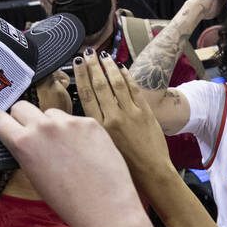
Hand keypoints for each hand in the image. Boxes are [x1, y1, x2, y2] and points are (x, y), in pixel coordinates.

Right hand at [0, 102, 137, 226]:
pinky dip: (77, 131)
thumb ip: (25, 151)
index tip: (1, 122)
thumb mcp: (34, 177)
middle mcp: (44, 127)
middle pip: (22, 107)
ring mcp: (69, 122)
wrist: (104, 207)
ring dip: (53, 124)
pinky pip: (75, 120)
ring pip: (51, 113)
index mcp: (23, 143)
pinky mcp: (90, 123)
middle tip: (34, 135)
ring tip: (65, 148)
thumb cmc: (69, 201)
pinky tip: (85, 150)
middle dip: (24, 119)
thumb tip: (22, 138)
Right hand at [73, 53, 171, 179]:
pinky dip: (126, 76)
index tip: (76, 62)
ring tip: (103, 56)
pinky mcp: (145, 113)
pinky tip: (121, 68)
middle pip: (99, 85)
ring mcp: (130, 114)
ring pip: (117, 84)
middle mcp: (113, 118)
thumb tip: (84, 110)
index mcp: (98, 128)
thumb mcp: (100, 147)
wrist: (150, 173)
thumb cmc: (123, 166)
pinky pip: (134, 89)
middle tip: (87, 53)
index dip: (80, 76)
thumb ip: (92, 127)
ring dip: (109, 67)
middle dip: (92, 66)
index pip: (86, 95)